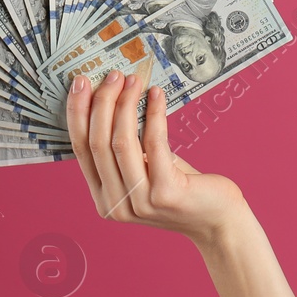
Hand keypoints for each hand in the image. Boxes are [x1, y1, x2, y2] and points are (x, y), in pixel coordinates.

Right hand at [67, 68, 247, 246]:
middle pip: (97, 143)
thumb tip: (114, 99)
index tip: (80, 84)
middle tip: (110, 75)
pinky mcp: (166, 192)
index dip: (77, 113)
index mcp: (103, 199)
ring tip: (132, 80)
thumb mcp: (145, 171)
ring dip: (125, 104)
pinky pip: (154, 143)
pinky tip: (156, 94)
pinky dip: (153, 114)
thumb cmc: (183, 189)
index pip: (80, 150)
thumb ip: (126, 150)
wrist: (218, 220)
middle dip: (101, 103)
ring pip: (121, 141)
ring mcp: (140, 201)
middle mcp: (116, 204)